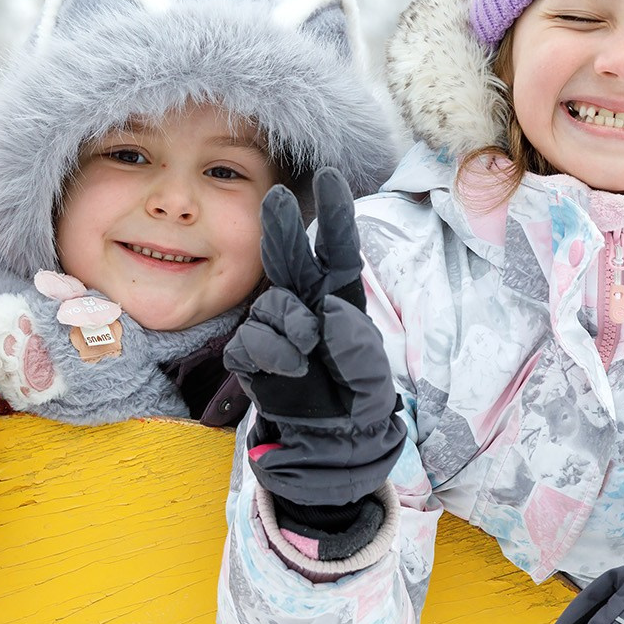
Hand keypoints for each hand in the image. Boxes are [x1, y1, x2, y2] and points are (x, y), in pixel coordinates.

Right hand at [224, 170, 404, 510]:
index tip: (330, 176)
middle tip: (276, 197)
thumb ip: (356, 346)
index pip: (339, 252)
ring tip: (305, 356)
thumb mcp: (373, 381)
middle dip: (283, 226)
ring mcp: (274, 327)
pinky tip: (288, 371)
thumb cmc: (355, 405)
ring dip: (289, 327)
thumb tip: (329, 312)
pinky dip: (270, 354)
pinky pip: (251, 340)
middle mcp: (306, 305)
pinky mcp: (251, 353)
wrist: (325, 446)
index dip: (335, 216)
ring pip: (271, 304)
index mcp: (341, 300)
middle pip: (292, 258)